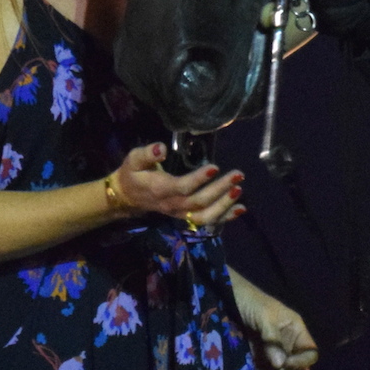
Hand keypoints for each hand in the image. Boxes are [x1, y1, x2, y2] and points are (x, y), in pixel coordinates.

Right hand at [108, 144, 244, 228]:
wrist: (128, 197)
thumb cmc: (133, 174)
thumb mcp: (134, 160)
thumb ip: (147, 154)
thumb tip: (161, 149)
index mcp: (160, 190)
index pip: (183, 187)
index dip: (199, 179)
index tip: (215, 167)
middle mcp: (173, 205)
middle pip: (199, 201)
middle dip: (220, 189)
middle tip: (237, 175)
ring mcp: (181, 213)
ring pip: (205, 215)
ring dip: (225, 205)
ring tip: (239, 190)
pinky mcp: (187, 216)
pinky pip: (207, 220)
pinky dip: (225, 216)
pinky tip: (241, 208)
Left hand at [229, 270, 317, 369]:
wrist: (227, 299)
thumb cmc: (251, 301)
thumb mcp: (264, 316)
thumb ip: (273, 339)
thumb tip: (280, 364)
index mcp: (296, 332)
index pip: (310, 354)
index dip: (302, 362)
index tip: (286, 363)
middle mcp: (288, 345)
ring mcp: (273, 354)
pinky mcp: (258, 361)